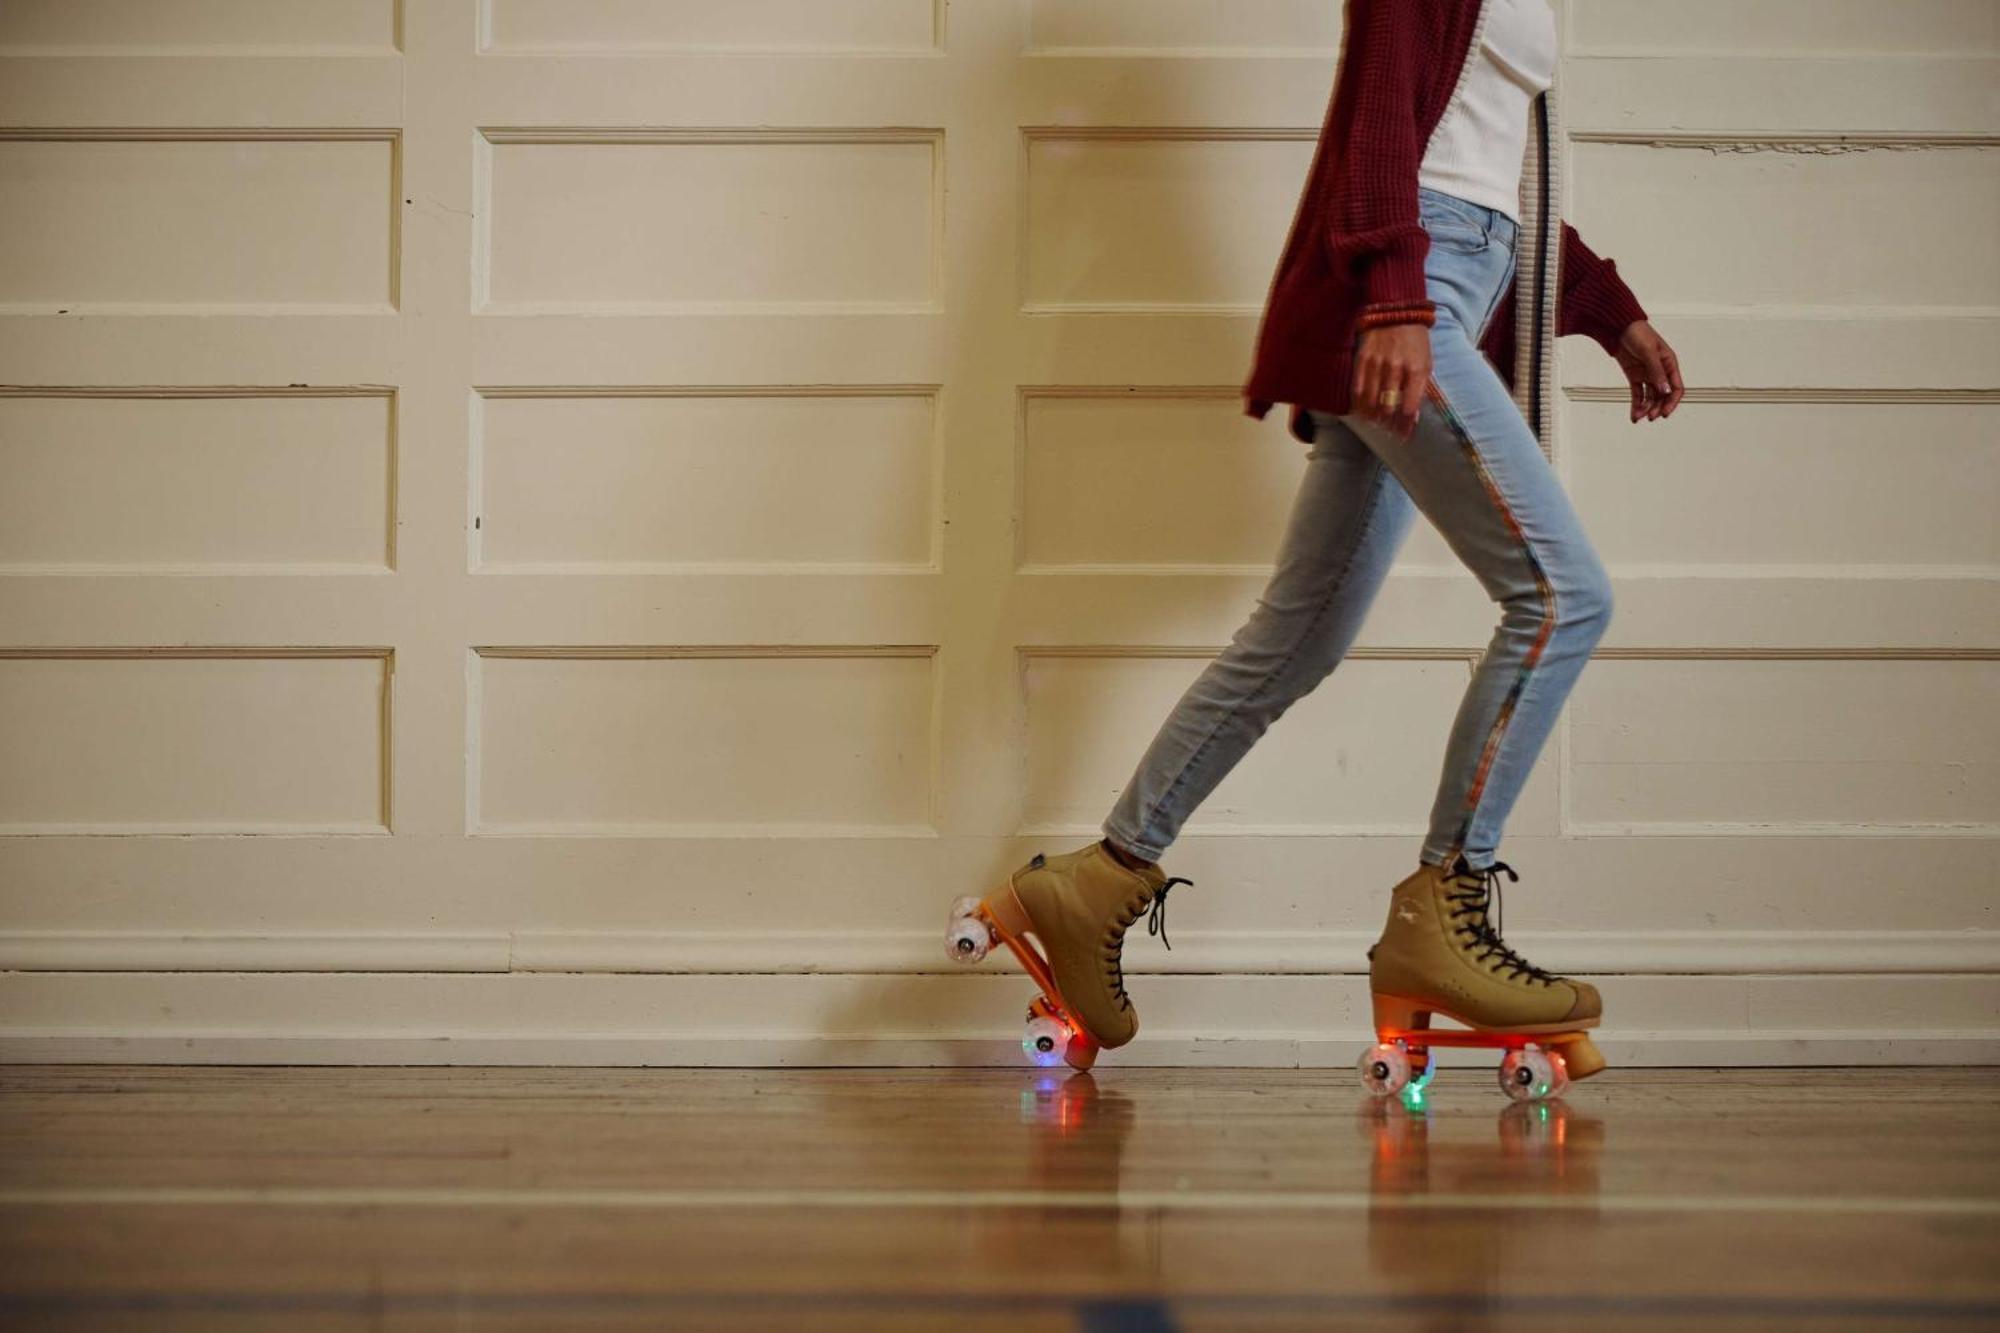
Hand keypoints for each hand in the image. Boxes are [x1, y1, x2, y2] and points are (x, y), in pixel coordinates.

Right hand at [1353, 323, 1429, 439]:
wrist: (1397, 312)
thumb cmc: (1415, 341)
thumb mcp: (1426, 363)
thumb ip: (1420, 390)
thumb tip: (1413, 418)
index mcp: (1417, 370)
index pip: (1409, 408)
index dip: (1405, 426)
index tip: (1403, 436)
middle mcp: (1397, 369)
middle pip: (1387, 408)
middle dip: (1388, 424)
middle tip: (1388, 430)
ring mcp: (1378, 364)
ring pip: (1370, 402)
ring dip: (1372, 417)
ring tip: (1375, 423)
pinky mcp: (1362, 360)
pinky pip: (1357, 389)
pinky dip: (1359, 404)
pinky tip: (1362, 411)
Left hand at [1614, 320, 1683, 421]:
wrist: (1618, 327)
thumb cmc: (1637, 333)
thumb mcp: (1648, 352)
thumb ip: (1656, 371)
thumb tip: (1665, 390)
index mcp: (1669, 363)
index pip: (1676, 387)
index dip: (1672, 402)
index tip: (1664, 413)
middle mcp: (1660, 371)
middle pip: (1663, 395)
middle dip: (1658, 407)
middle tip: (1651, 417)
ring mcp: (1647, 374)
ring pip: (1650, 397)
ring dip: (1646, 408)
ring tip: (1639, 416)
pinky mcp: (1635, 376)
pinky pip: (1638, 394)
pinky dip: (1636, 404)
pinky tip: (1634, 414)